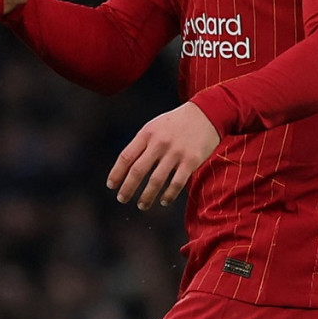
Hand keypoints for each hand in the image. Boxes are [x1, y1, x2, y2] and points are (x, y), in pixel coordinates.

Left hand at [106, 102, 220, 208]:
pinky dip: (168, 195)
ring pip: (156, 180)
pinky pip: (176, 183)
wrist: (206, 113)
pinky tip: (163, 201)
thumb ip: (142, 144)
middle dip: (127, 188)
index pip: (126, 156)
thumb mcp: (154, 127)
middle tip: (122, 198)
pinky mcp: (191, 161)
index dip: (116, 173)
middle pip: (138, 170)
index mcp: (147, 133)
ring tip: (141, 205)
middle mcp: (159, 143)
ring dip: (146, 196)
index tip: (111, 186)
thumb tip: (127, 168)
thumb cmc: (176, 123)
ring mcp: (175, 152)